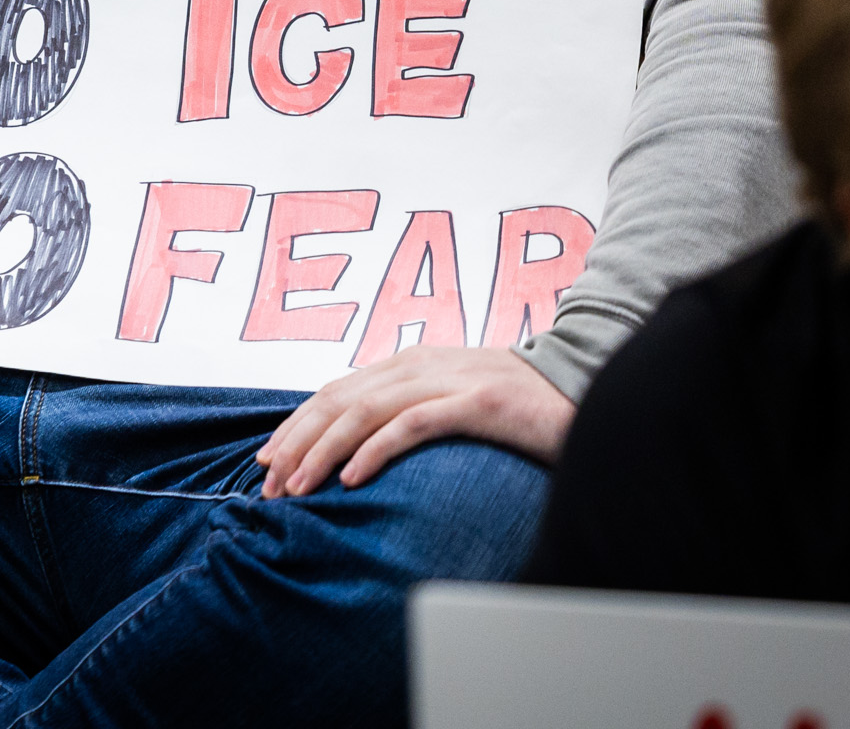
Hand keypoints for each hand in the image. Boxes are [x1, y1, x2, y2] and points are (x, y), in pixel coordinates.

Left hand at [255, 345, 574, 498]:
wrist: (582, 398)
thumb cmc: (516, 410)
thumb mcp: (453, 402)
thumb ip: (410, 411)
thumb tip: (358, 446)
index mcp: (412, 362)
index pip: (337, 391)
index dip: (297, 425)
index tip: (267, 462)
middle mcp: (423, 363)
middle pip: (340, 398)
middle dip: (298, 441)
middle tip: (270, 484)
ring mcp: (451, 380)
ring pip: (366, 411)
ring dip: (324, 450)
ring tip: (298, 487)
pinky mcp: (479, 403)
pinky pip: (414, 424)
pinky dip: (376, 450)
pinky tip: (351, 479)